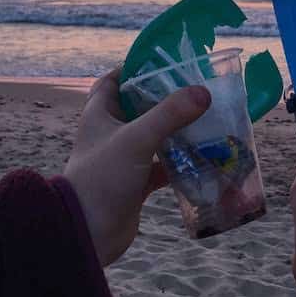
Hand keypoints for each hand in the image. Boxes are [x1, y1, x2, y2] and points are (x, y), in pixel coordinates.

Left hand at [63, 69, 210, 265]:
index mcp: (100, 115)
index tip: (163, 62)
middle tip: (196, 89)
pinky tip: (205, 157)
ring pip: (156, 136)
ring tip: (208, 119)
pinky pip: (164, 165)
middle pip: (141, 107)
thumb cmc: (102, 178)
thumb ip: (170, 114)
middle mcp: (111, 133)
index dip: (134, 68)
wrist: (87, 234)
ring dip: (178, 130)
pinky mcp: (137, 182)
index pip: (114, 81)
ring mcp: (124, 159)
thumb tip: (203, 92)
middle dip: (167, 98)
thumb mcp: (136, 139)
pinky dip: (182, 162)